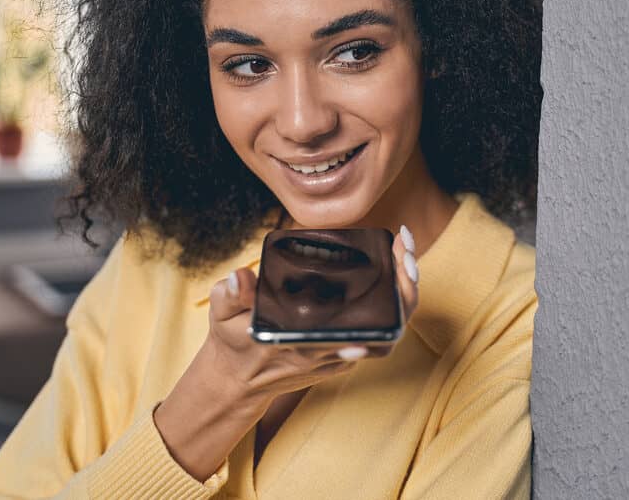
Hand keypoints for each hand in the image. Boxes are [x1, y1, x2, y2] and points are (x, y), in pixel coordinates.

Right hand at [205, 223, 420, 401]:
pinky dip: (388, 303)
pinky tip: (389, 269)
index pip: (365, 327)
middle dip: (405, 289)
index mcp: (305, 343)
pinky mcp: (340, 358)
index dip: (389, 300)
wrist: (237, 380)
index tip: (396, 263)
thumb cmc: (233, 342)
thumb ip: (230, 295)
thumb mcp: (223, 315)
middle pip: (387, 328)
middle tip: (405, 249)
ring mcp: (338, 357)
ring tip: (403, 254)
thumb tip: (240, 277)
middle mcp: (329, 353)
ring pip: (386, 331)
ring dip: (401, 295)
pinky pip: (375, 333)